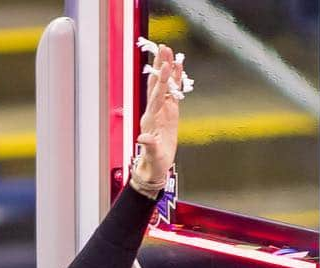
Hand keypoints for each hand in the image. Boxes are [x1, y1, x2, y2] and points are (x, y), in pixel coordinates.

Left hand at [135, 43, 181, 185]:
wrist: (155, 167)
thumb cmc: (154, 163)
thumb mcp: (153, 156)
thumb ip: (148, 146)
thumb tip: (142, 137)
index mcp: (150, 119)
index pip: (156, 96)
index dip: (162, 81)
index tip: (165, 66)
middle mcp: (154, 111)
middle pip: (157, 84)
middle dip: (160, 66)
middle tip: (163, 47)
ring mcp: (162, 110)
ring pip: (164, 85)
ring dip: (166, 68)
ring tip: (169, 50)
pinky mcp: (169, 112)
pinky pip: (172, 92)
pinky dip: (175, 79)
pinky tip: (178, 66)